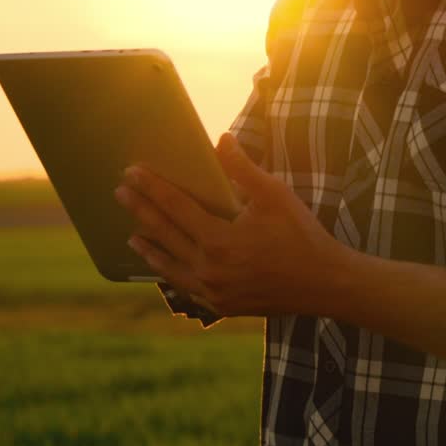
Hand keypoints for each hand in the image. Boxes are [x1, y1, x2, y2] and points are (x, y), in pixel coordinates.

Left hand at [113, 133, 350, 316]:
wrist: (325, 284)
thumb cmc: (302, 235)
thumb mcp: (275, 196)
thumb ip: (243, 169)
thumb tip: (222, 140)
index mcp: (220, 240)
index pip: (175, 207)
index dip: (151, 187)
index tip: (131, 173)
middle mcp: (210, 269)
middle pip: (164, 234)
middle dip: (140, 210)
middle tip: (120, 193)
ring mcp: (213, 292)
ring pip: (169, 267)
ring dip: (149, 247)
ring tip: (132, 234)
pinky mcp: (222, 306)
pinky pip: (186, 287)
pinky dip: (170, 273)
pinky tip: (164, 266)